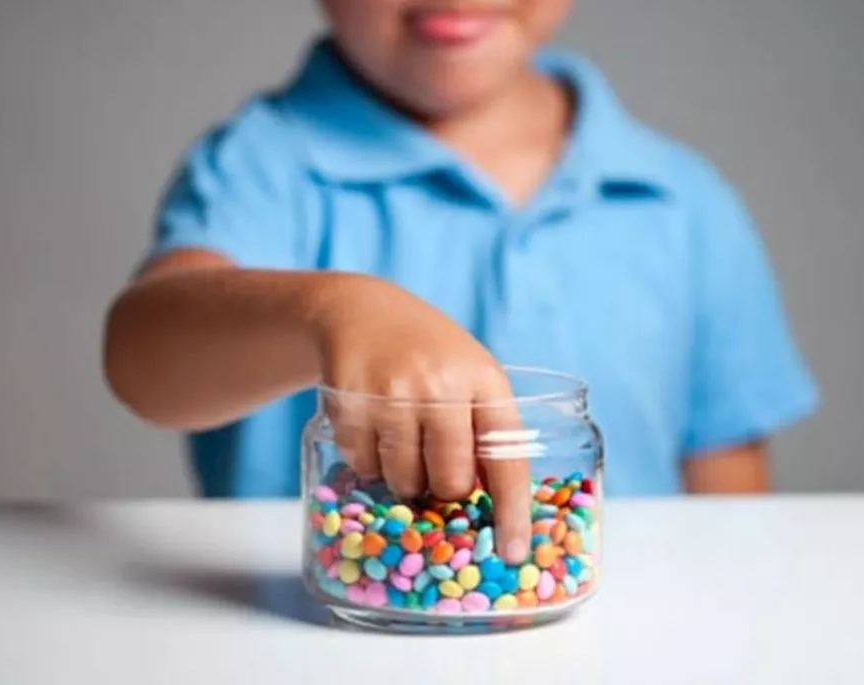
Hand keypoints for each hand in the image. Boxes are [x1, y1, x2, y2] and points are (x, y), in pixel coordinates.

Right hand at [311, 274, 531, 563]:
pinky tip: (372, 427)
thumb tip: (495, 508)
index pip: (506, 458)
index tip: (514, 553)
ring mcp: (391, 393)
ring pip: (404, 481)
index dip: (512, 511)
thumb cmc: (428, 354)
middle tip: (435, 466)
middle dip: (444, 488)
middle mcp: (440, 385)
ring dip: (404, 477)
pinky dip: (368, 462)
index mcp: (483, 380)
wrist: (360, 310)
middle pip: (451, 481)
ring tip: (401, 438)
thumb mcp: (469, 375)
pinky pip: (364, 467)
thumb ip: (484, 429)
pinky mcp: (349, 403)